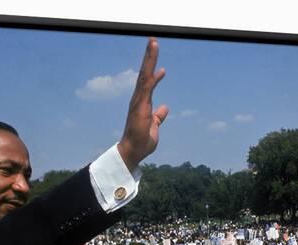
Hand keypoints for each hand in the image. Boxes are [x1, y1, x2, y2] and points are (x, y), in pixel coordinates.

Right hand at [118, 37, 168, 170]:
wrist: (134, 151)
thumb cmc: (142, 141)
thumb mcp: (154, 126)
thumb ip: (158, 116)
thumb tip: (164, 108)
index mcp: (142, 102)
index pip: (148, 82)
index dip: (153, 69)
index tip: (158, 59)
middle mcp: (139, 99)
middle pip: (145, 74)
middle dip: (149, 57)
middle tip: (153, 41)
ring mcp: (138, 102)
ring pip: (144, 76)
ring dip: (149, 60)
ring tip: (153, 44)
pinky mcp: (140, 107)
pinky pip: (146, 88)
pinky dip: (151, 77)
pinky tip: (158, 68)